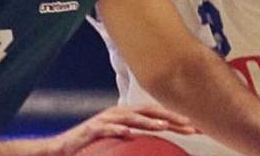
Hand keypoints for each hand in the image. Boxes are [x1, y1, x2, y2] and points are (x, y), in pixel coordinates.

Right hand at [48, 105, 194, 154]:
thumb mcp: (119, 138)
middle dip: (170, 117)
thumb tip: (156, 135)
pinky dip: (119, 130)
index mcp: (128, 115)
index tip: (196, 127)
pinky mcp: (93, 130)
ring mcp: (106, 120)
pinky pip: (107, 129)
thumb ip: (137, 134)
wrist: (63, 147)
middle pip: (149, 112)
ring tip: (166, 126)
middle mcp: (119, 114)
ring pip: (131, 118)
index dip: (176, 119)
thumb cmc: (93, 143)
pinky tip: (130, 134)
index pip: (157, 115)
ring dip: (149, 121)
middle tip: (191, 125)